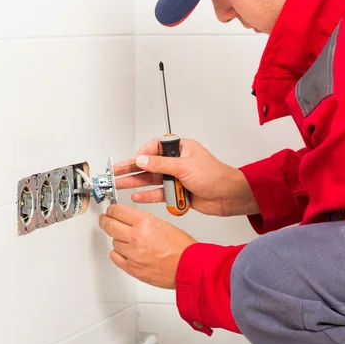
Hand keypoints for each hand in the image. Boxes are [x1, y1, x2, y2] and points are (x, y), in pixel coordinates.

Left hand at [99, 203, 195, 288]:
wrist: (187, 267)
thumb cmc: (181, 247)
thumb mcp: (163, 224)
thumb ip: (143, 221)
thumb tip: (129, 220)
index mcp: (145, 223)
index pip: (117, 211)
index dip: (112, 210)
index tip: (111, 210)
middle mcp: (136, 237)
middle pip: (109, 225)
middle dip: (105, 221)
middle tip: (105, 220)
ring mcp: (132, 254)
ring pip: (113, 241)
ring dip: (118, 239)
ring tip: (127, 239)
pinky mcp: (131, 268)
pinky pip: (115, 257)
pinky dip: (118, 253)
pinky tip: (125, 251)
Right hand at [114, 137, 259, 216]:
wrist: (229, 196)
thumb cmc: (215, 176)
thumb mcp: (185, 166)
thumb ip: (161, 164)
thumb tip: (142, 160)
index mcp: (181, 148)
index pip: (155, 147)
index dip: (141, 154)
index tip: (131, 161)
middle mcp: (177, 161)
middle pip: (149, 164)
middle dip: (132, 169)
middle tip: (116, 173)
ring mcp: (177, 177)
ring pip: (152, 179)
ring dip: (137, 183)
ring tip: (120, 185)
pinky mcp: (178, 191)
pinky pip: (159, 193)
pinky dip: (148, 195)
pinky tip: (137, 196)